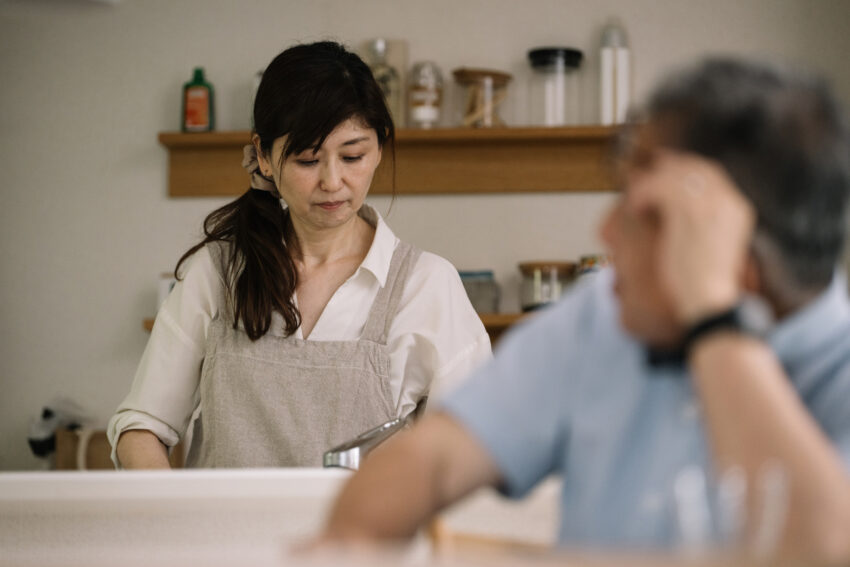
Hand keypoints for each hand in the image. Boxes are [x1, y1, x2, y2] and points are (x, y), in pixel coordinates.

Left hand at [626, 150, 754, 324]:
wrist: (710, 302)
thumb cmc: (707, 284)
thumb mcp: (713, 247)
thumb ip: (704, 224)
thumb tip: (680, 214)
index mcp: (738, 208)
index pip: (712, 172)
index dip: (686, 166)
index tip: (667, 168)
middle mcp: (727, 202)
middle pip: (694, 167)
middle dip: (667, 167)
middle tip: (645, 173)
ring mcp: (708, 206)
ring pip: (674, 175)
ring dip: (650, 183)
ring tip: (637, 199)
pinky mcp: (687, 215)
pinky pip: (660, 188)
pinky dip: (644, 193)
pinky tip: (636, 207)